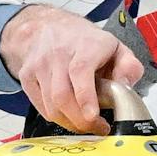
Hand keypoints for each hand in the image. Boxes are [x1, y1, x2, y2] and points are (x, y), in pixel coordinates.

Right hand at [0, 4, 142, 135]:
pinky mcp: (27, 77)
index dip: (85, 96)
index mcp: (86, 45)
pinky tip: (69, 115)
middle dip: (80, 121)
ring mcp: (40, 65)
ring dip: (70, 122)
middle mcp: (59, 53)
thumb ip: (129, 67)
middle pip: (62, 95)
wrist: (50, 27)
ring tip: (85, 124)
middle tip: (97, 128)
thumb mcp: (117, 48)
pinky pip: (41, 107)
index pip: (80, 70)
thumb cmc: (87, 42)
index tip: (93, 116)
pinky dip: (56, 117)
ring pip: (51, 105)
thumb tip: (125, 87)